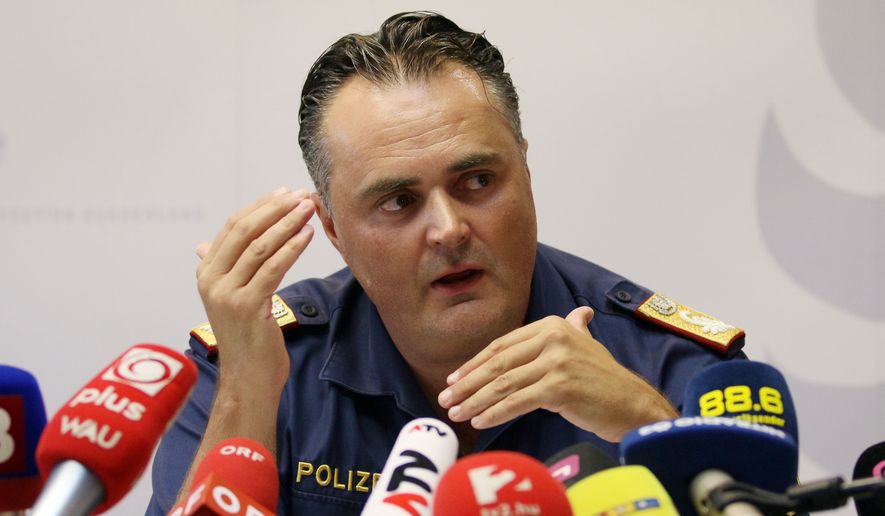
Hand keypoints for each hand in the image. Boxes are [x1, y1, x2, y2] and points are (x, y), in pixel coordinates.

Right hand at [195, 187, 315, 392]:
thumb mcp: (230, 299)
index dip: (261, 206)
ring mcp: (226, 294)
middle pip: (245, 231)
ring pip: (260, 247)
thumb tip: (204, 246)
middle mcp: (211, 280)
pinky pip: (272, 268)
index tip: (285, 193)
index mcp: (206, 273)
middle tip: (302, 196)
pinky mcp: (247, 306)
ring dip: (287, 224)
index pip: (233, 227)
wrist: (248, 378)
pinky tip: (307, 235)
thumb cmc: (247, 338)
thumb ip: (222, 270)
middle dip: (276, 209)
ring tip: (309, 210)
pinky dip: (292, 248)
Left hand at [437, 306, 677, 441]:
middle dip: (468, 382)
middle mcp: (553, 338)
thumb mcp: (587, 346)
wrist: (634, 404)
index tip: (454, 377)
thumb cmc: (606, 380)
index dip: (475, 362)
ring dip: (475, 400)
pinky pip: (517, 401)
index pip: (502, 344)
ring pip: (504, 383)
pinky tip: (480, 421)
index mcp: (552, 325)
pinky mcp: (560, 387)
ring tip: (456, 412)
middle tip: (446, 396)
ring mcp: (557, 362)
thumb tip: (578, 314)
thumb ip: (575, 328)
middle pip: (498, 362)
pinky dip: (495, 413)